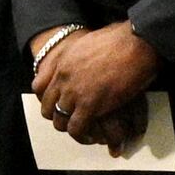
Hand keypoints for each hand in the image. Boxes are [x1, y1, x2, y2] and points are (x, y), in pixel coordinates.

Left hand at [35, 23, 159, 148]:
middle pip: (47, 107)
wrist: (136, 42)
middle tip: (72, 119)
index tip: (59, 104)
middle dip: (58, 116)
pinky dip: (83, 135)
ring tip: (83, 132)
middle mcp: (63, 78)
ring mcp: (74, 92)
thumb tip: (87, 60)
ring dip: (71, 128)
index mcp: (62, 61)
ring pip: (60, 121)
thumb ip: (81, 55)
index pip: (38, 87)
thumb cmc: (123, 38)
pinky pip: (77, 128)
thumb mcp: (90, 42)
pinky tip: (93, 136)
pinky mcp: (90, 105)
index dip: (48, 99)